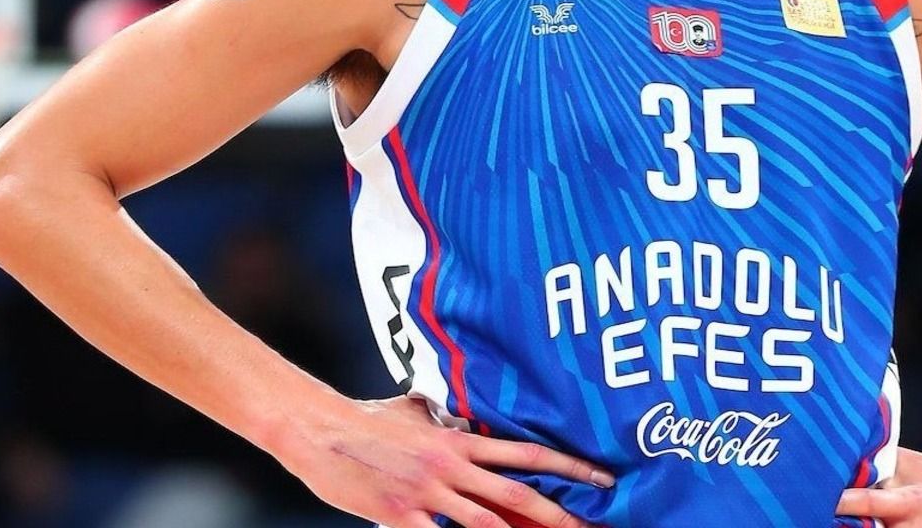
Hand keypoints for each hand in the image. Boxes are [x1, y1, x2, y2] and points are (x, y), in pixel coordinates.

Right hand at [273, 392, 612, 527]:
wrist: (318, 430)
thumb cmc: (363, 419)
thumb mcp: (409, 409)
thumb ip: (434, 412)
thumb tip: (441, 406)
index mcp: (458, 439)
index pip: (526, 453)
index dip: (568, 466)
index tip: (602, 478)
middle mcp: (450, 465)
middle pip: (518, 493)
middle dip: (560, 514)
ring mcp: (427, 492)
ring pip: (486, 523)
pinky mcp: (401, 515)